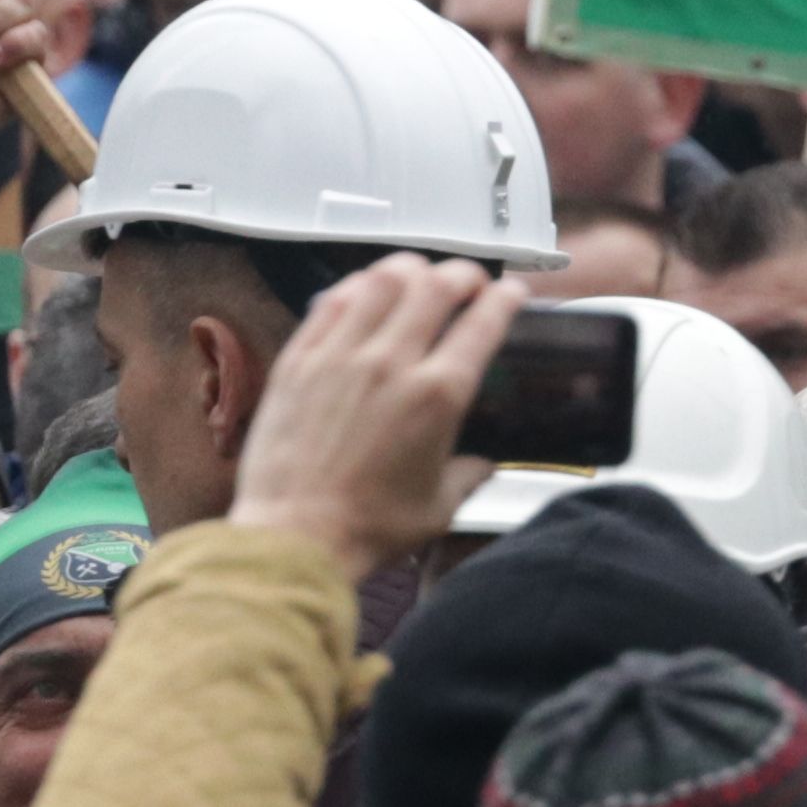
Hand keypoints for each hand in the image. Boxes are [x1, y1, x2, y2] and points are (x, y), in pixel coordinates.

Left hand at [223, 256, 511, 572]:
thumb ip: (469, 475)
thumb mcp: (439, 506)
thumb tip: (483, 464)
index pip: (483, 322)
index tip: (511, 292)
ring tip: (418, 276)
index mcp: (437, 397)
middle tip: (469, 281)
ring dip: (410, 270)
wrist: (295, 536)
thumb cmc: (367, 528)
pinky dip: (358, 286)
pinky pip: (333, 300)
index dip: (505, 298)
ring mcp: (341, 355)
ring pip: (383, 279)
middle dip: (463, 274)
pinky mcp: (300, 359)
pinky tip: (365, 291)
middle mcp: (392, 363)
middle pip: (437, 285)